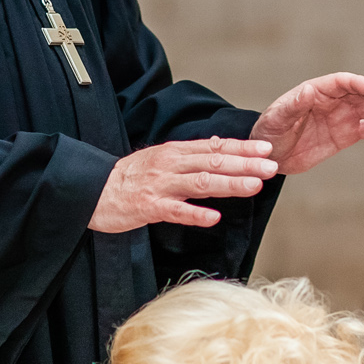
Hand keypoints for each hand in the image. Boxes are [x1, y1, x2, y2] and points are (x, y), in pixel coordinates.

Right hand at [88, 138, 279, 233]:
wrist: (92, 189)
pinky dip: (195, 214)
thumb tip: (220, 144)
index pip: (215, 146)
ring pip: (200, 183)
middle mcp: (171, 164)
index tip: (267, 148)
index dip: (243, 147)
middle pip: (213, 162)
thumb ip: (191, 154)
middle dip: (245, 164)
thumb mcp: (162, 158)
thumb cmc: (130, 176)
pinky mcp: (148, 207)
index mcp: (176, 152)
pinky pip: (175, 211)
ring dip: (229, 184)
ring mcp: (160, 185)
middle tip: (271, 167)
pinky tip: (214, 218)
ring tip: (253, 186)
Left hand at [250, 73, 363, 175]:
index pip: (343, 83)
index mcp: (317, 91)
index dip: (360, 84)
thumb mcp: (277, 117)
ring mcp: (344, 116)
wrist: (270, 155)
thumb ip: (293, 105)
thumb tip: (308, 91)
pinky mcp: (348, 134)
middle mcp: (334, 100)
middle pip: (362, 91)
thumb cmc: (268, 131)